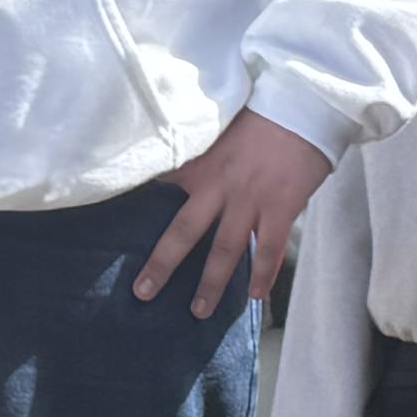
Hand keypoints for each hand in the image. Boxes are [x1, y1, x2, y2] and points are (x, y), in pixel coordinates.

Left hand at [134, 108, 329, 315]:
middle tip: (144, 293)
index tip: (113, 227)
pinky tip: (256, 297)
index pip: (163, 186)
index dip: (139, 205)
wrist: (303, 105)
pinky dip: (264, 275)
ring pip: (226, 250)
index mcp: (203, 165)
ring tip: (199, 312)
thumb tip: (175, 162)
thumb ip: (200, 150)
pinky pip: (271, 251)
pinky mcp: (282, 208)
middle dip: (163, 265)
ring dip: (212, 284)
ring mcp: (251, 201)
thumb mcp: (220, 126)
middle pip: (185, 233)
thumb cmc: (263, 113)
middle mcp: (221, 188)